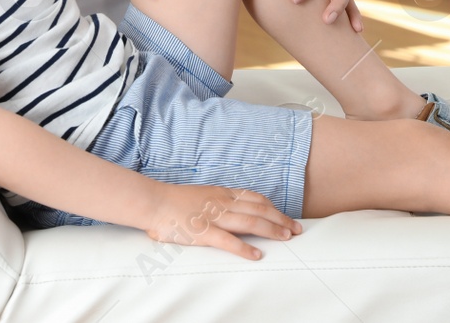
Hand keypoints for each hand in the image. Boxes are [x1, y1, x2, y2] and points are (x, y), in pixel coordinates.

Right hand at [142, 182, 301, 259]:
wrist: (153, 202)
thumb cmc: (172, 201)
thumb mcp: (200, 195)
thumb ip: (215, 201)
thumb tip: (228, 210)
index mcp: (221, 193)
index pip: (254, 198)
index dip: (272, 207)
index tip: (284, 215)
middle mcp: (222, 203)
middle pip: (259, 209)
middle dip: (281, 219)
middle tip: (296, 228)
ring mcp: (214, 217)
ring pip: (251, 222)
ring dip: (272, 230)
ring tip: (287, 237)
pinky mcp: (204, 232)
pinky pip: (228, 241)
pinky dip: (245, 248)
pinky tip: (257, 254)